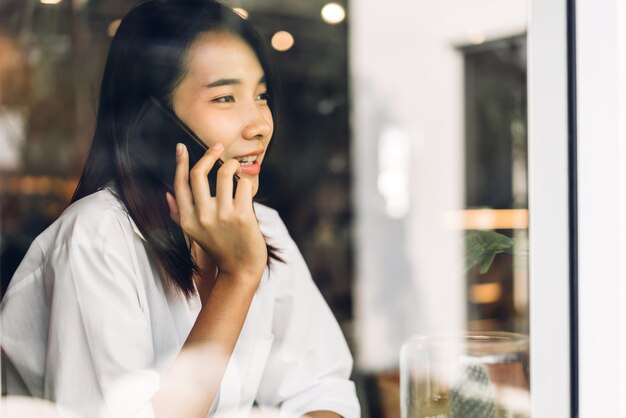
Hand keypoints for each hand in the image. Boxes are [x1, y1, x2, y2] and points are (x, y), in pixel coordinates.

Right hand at [165, 143, 266, 285]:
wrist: (241, 268)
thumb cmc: (220, 247)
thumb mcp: (195, 234)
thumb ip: (181, 214)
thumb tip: (168, 195)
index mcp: (188, 220)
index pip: (180, 184)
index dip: (180, 162)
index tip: (182, 147)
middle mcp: (202, 218)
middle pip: (199, 173)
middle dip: (209, 154)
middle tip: (218, 146)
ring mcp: (223, 216)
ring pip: (225, 173)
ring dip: (232, 164)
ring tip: (236, 168)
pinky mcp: (242, 216)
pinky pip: (244, 184)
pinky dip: (246, 181)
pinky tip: (246, 189)